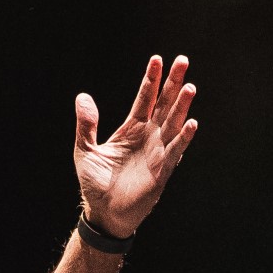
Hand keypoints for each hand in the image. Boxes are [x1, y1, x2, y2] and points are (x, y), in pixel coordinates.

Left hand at [73, 54, 199, 237]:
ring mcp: (157, 151)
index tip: (157, 59)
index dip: (151, 79)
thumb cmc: (96, 184)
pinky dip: (183, 138)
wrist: (104, 213)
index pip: (144, 98)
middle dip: (173, 83)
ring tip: (189, 87)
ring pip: (173, 123)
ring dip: (182, 106)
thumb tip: (82, 97)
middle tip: (183, 61)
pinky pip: (175, 151)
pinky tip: (191, 123)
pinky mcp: (162, 170)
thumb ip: (86, 125)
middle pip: (164, 104)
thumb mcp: (85, 150)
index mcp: (132, 128)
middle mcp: (149, 135)